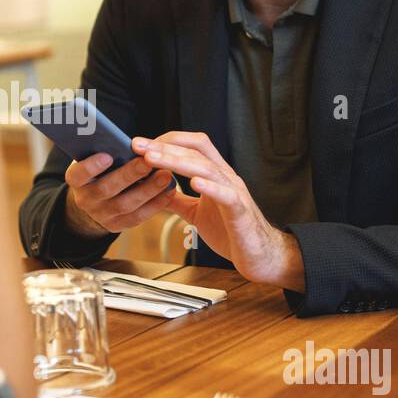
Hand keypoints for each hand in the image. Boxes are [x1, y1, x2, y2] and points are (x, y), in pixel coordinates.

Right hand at [63, 152, 176, 237]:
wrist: (96, 198)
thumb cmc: (100, 168)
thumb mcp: (94, 157)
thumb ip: (103, 149)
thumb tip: (128, 140)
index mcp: (75, 180)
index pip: (78, 174)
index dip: (91, 166)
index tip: (108, 155)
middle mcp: (85, 200)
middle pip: (106, 189)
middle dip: (129, 175)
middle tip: (147, 162)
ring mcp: (101, 215)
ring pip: (125, 204)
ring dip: (148, 189)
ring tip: (165, 175)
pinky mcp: (118, 225)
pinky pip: (138, 216)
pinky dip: (156, 204)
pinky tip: (169, 190)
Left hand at [132, 132, 304, 290]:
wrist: (260, 256)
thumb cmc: (231, 232)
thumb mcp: (197, 213)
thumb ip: (179, 200)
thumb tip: (157, 190)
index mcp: (216, 175)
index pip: (193, 146)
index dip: (168, 141)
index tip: (141, 145)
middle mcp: (226, 177)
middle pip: (196, 150)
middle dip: (165, 145)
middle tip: (137, 144)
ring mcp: (235, 192)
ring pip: (206, 168)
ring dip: (177, 161)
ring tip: (153, 158)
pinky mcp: (240, 212)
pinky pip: (226, 195)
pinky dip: (210, 187)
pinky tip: (193, 182)